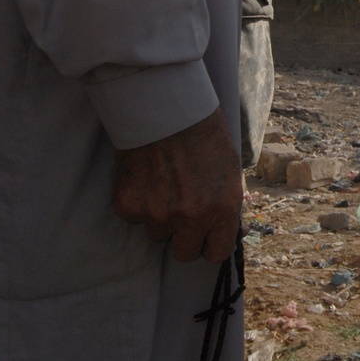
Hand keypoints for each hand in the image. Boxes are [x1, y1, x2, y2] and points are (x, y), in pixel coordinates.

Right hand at [113, 107, 242, 261]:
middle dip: (183, 237)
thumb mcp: (230, 171)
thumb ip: (226, 206)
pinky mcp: (129, 205)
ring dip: (159, 217)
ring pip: (157, 234)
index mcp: (223, 208)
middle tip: (180, 211)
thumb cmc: (204, 134)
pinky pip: (133, 217)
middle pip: (184, 253)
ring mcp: (158, 214)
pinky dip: (137, 202)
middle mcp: (192, 217)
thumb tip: (229, 232)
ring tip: (163, 183)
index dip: (209, 242)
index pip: (216, 253)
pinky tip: (145, 176)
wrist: (165, 107)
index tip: (204, 234)